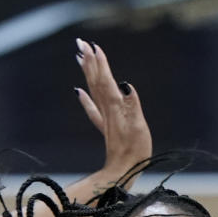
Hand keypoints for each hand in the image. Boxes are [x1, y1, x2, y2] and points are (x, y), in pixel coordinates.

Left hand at [75, 38, 151, 179]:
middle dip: (89, 61)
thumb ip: (132, 105)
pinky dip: (85, 97)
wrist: (122, 173)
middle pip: (96, 81)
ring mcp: (104, 118)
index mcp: (115, 108)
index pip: (106, 80)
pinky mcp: (105, 127)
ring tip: (79, 57)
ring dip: (87, 73)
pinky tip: (78, 90)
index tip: (94, 46)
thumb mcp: (139, 126)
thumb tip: (125, 84)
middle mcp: (107, 110)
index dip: (101, 63)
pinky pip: (92, 108)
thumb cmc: (135, 152)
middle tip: (81, 43)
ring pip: (92, 90)